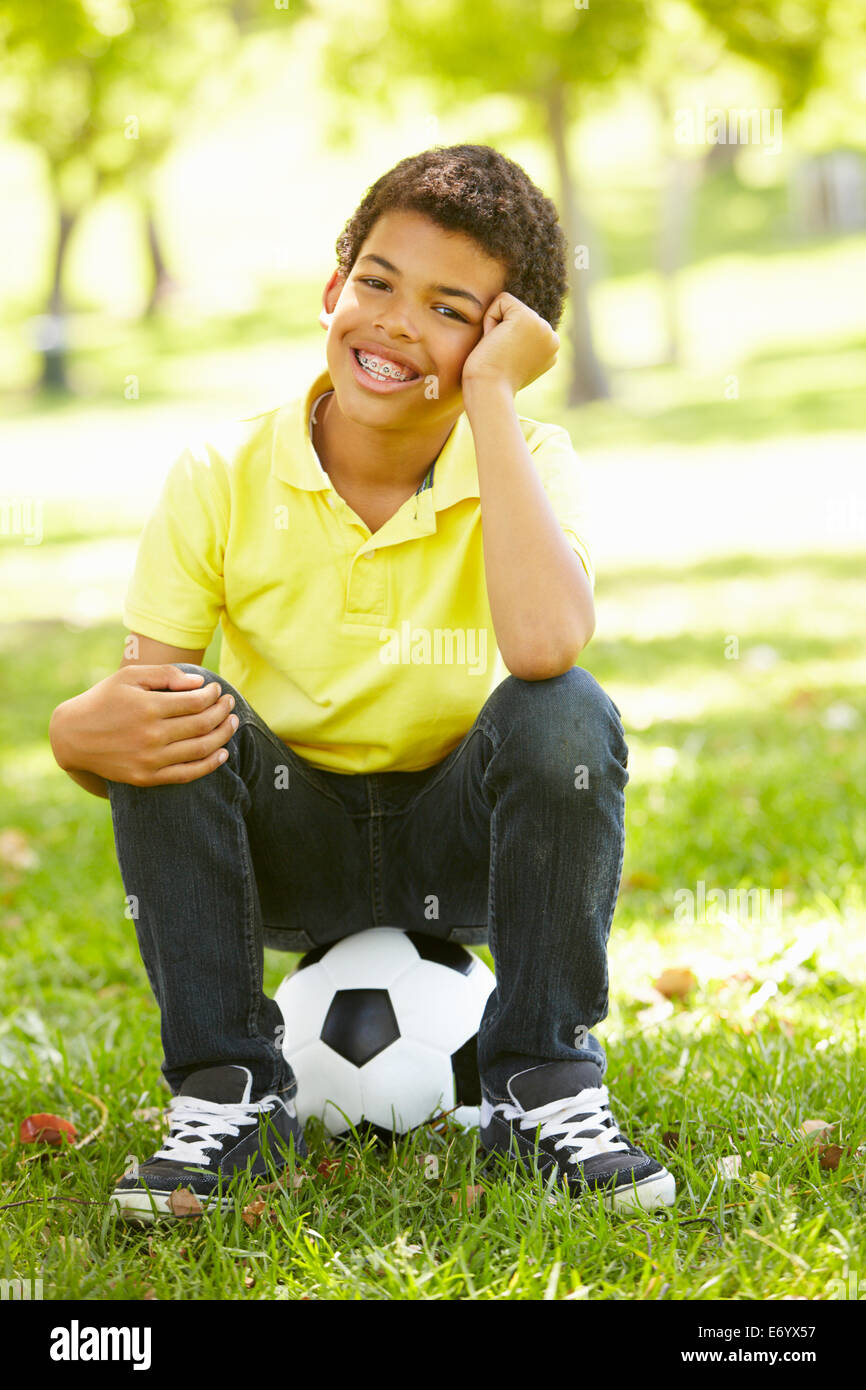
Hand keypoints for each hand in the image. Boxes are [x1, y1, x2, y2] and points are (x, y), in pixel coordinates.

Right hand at [49, 665, 237, 786]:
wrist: (73, 736)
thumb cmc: (104, 700)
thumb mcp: (129, 677)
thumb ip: (165, 674)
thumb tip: (199, 683)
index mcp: (148, 707)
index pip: (196, 702)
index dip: (213, 696)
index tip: (217, 690)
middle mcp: (151, 735)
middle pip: (202, 724)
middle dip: (223, 712)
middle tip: (230, 704)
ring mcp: (150, 759)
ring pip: (200, 749)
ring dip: (223, 736)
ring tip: (232, 723)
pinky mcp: (147, 778)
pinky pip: (187, 774)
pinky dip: (210, 765)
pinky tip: (223, 754)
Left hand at [461, 292, 558, 395]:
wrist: (489, 391)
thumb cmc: (492, 383)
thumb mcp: (513, 363)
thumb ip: (520, 345)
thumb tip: (509, 330)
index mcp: (551, 349)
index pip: (523, 326)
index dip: (506, 341)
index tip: (506, 363)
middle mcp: (552, 337)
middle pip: (516, 314)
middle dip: (501, 331)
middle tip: (500, 357)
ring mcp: (543, 327)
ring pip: (509, 307)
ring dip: (496, 327)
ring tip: (498, 351)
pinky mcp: (527, 318)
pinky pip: (502, 300)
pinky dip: (490, 318)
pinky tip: (494, 341)